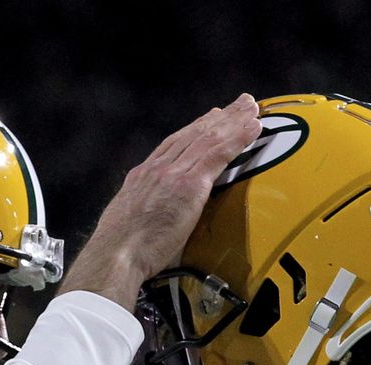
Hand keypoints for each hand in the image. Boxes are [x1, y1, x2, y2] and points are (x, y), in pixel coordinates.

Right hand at [61, 94, 264, 308]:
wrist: (116, 255)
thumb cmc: (120, 253)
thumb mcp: (128, 223)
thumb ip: (145, 214)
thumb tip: (155, 222)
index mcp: (142, 176)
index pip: (172, 145)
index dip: (194, 130)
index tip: (210, 119)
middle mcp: (157, 168)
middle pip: (193, 134)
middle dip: (219, 118)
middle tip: (239, 104)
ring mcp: (173, 174)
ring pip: (208, 138)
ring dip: (234, 121)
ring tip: (252, 107)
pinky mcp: (189, 185)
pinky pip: (219, 154)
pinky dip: (238, 138)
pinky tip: (254, 127)